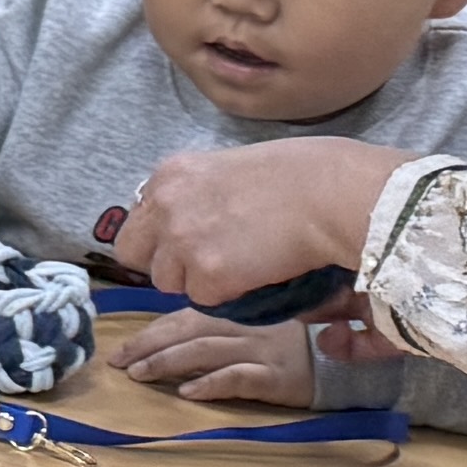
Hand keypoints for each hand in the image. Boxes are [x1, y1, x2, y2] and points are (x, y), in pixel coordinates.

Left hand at [108, 135, 400, 311]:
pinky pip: (204, 300)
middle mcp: (164, 205)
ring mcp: (182, 241)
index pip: (137, 218)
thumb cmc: (303, 174)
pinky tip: (256, 272)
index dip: (161, 236)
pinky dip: (228, 294)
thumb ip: (199, 191)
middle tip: (203, 265)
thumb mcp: (232, 166)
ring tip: (241, 265)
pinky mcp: (206, 275)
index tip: (188, 242)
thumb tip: (193, 213)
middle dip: (163, 264)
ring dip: (199, 282)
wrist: (332, 195)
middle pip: (133, 254)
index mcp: (169, 173)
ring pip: (169, 282)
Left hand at [109, 306, 346, 410]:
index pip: (186, 315)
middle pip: (188, 330)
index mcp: (240, 313)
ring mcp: (263, 351)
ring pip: (206, 351)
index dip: (152, 329)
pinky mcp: (278, 377)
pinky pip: (241, 378)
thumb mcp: (264, 325)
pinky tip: (188, 392)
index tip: (122, 345)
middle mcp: (247, 327)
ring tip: (138, 375)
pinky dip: (212, 383)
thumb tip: (175, 340)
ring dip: (167, 363)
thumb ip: (226, 326)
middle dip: (148, 345)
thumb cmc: (305, 344)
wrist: (354, 360)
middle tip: (117, 361)